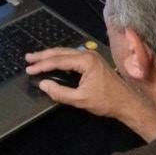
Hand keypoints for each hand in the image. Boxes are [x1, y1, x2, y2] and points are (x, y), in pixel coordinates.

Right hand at [25, 47, 155, 139]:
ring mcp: (91, 56)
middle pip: (61, 52)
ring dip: (51, 56)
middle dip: (43, 55)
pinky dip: (60, 58)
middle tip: (28, 58)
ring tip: (36, 58)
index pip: (58, 60)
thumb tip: (43, 84)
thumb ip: (60, 92)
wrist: (127, 102)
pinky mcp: (92, 61)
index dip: (42, 65)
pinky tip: (53, 61)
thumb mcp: (81, 100)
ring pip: (66, 52)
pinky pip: (72, 56)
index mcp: (85, 61)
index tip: (29, 69)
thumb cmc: (105, 101)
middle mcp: (87, 54)